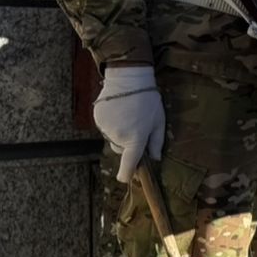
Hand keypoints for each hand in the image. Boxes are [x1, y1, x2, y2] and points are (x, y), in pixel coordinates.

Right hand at [94, 65, 164, 181]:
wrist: (128, 78)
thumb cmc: (148, 99)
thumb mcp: (159, 121)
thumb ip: (157, 142)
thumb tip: (155, 159)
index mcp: (136, 138)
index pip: (129, 162)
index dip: (127, 173)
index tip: (125, 178)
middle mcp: (118, 136)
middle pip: (120, 149)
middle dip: (127, 143)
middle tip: (136, 125)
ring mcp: (106, 128)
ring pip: (112, 138)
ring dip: (119, 132)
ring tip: (127, 114)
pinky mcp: (98, 119)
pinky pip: (105, 128)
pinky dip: (111, 123)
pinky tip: (118, 110)